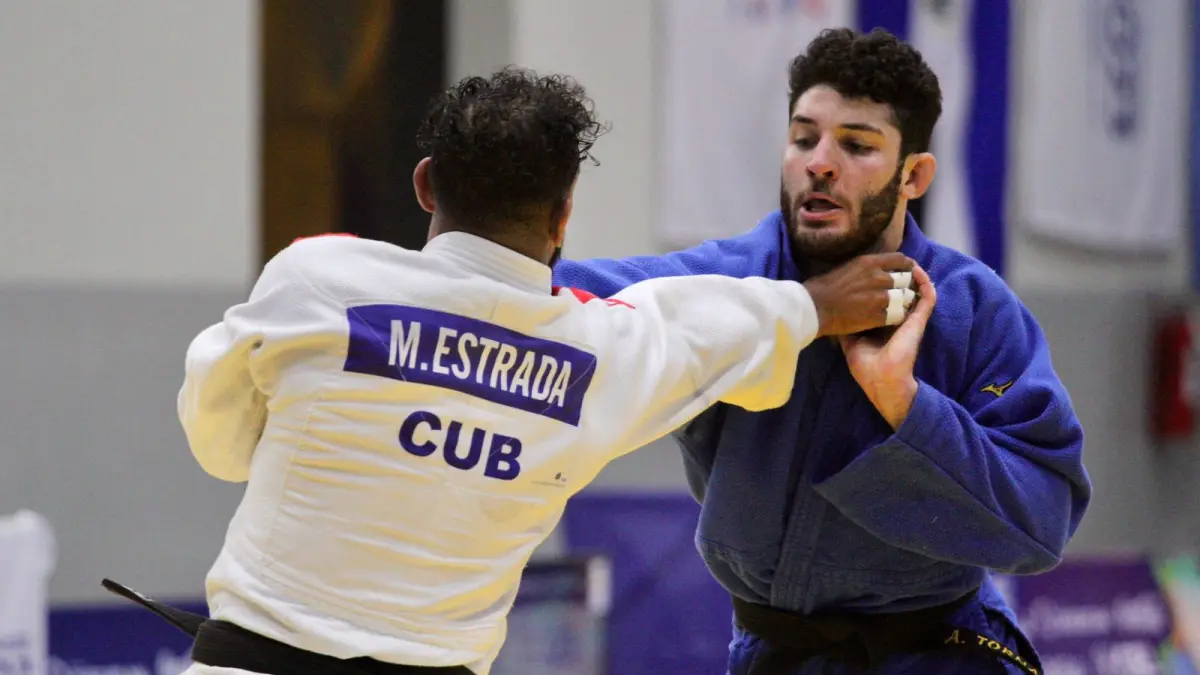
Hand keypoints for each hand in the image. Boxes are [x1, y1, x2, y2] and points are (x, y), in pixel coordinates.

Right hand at [803, 253, 915, 336]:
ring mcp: (879, 298)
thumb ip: (865, 267)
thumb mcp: (845, 267)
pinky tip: (889, 319)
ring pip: (904, 299)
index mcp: (869, 262)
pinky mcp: (877, 316)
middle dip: (907, 286)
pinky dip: (895, 318)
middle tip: (903, 292)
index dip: (908, 266)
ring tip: (898, 307)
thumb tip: (875, 268)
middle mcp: (878, 277)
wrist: (813, 308)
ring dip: (903, 303)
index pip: (900, 260)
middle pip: (906, 279)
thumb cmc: (821, 287)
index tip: (908, 271)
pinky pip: (896, 316)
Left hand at [837, 263, 937, 429]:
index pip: (887, 299)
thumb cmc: (865, 364)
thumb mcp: (851, 341)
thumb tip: (834, 314)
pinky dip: (926, 285)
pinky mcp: (918, 321)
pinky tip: (921, 273)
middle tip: (896, 262)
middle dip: (901, 276)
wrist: (880, 377)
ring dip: (915, 276)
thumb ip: (847, 327)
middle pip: (903, 292)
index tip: (877, 271)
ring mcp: (911, 319)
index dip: (885, 285)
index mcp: (885, 322)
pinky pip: (928, 298)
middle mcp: (899, 319)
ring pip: (918, 292)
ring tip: (911, 263)